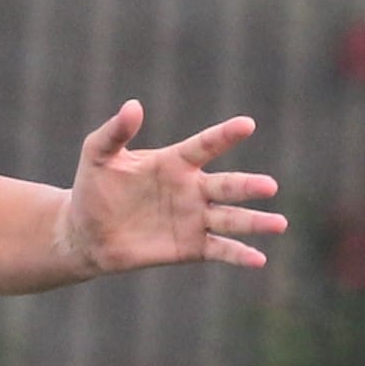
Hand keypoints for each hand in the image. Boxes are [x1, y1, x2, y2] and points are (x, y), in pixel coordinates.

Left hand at [56, 104, 283, 276]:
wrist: (86, 232)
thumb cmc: (93, 188)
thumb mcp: (97, 154)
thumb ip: (115, 131)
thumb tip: (133, 105)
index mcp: (175, 162)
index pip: (205, 145)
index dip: (225, 135)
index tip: (247, 124)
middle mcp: (192, 189)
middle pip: (227, 186)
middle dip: (248, 187)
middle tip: (269, 186)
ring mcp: (194, 218)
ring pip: (231, 219)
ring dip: (254, 222)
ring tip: (278, 224)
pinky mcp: (191, 247)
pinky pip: (220, 249)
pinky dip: (239, 254)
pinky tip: (258, 259)